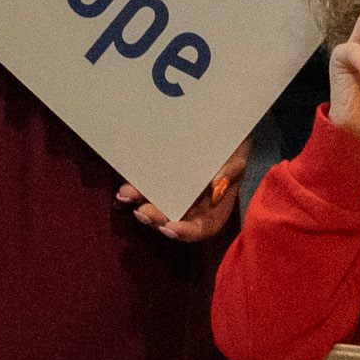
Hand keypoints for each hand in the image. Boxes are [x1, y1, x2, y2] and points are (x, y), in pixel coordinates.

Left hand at [118, 139, 249, 239]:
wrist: (221, 127)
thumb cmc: (232, 147)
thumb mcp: (237, 157)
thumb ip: (230, 172)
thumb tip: (216, 189)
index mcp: (212, 211)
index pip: (199, 229)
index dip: (183, 232)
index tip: (168, 227)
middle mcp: (191, 208)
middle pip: (172, 220)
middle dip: (155, 218)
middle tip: (142, 212)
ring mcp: (173, 196)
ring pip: (154, 206)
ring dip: (139, 204)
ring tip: (125, 195)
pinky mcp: (158, 182)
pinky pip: (144, 191)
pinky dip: (133, 193)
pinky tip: (122, 192)